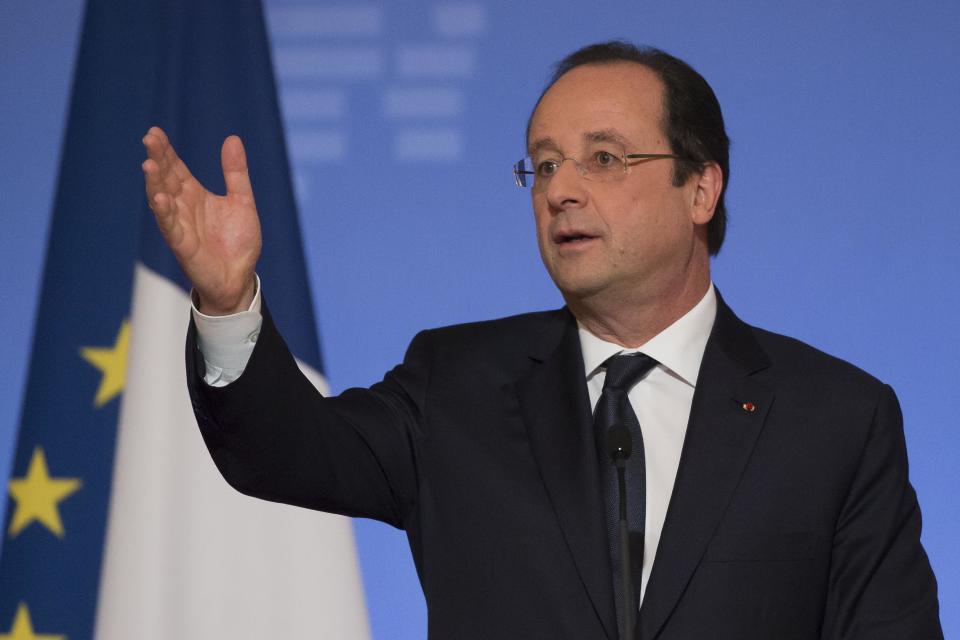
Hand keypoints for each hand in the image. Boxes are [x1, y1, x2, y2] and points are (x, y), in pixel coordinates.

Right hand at [142, 126, 260, 314]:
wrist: (240, 277)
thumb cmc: (237, 242)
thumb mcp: (242, 201)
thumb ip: (235, 173)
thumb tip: (232, 138)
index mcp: (194, 195)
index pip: (176, 168)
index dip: (166, 151)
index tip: (155, 132)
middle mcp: (182, 207)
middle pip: (166, 179)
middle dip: (157, 159)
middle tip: (150, 138)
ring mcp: (180, 226)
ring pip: (161, 200)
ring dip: (154, 183)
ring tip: (149, 164)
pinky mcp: (183, 246)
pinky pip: (170, 228)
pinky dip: (164, 214)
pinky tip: (160, 200)